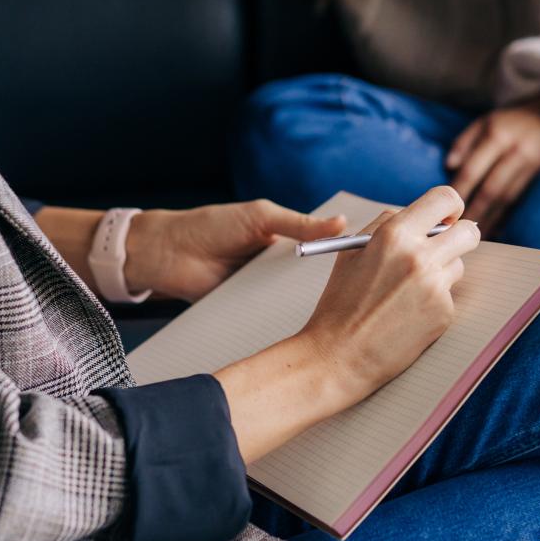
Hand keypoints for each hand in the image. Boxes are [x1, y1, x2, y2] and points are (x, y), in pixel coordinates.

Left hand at [123, 200, 345, 301]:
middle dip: (328, 286)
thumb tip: (342, 223)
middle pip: (311, 280)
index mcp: (285, 241)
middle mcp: (278, 267)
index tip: (368, 265)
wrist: (171, 253)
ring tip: (335, 313)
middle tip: (355, 294)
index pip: (321, 250)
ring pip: (293, 299)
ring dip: (305, 303)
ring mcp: (264, 289)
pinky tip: (299, 323)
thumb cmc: (213, 225)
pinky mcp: (249, 309)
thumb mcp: (261, 217)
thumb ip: (300, 224)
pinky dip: (281, 317)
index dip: (341, 257)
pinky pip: (271, 315)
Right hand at [213, 187, 480, 461]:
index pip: (445, 199)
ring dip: (442, 272)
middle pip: (469, 232)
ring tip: (408, 292)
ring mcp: (435, 287)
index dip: (451, 206)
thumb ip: (387, 225)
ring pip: (458, 265)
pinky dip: (434, 302)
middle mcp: (419, 257)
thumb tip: (424, 216)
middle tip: (449, 246)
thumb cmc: (341, 301)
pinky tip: (407, 315)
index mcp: (394, 234)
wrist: (338, 355)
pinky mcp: (444, 313)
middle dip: (462, 236)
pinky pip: (449, 296)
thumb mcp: (352, 252)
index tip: (448, 217)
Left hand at [445, 94, 539, 234]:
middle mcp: (515, 152)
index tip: (446, 209)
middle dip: (473, 212)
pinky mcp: (538, 176)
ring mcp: (530, 165)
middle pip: (490, 189)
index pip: (473, 170)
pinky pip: (518, 200)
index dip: (459, 192)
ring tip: (473, 235)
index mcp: (497, 136)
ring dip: (489, 219)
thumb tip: (449, 166)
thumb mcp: (483, 122)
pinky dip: (504, 217)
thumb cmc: (508, 122)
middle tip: (457, 231)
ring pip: (505, 199)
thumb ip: (464, 142)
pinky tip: (494, 229)